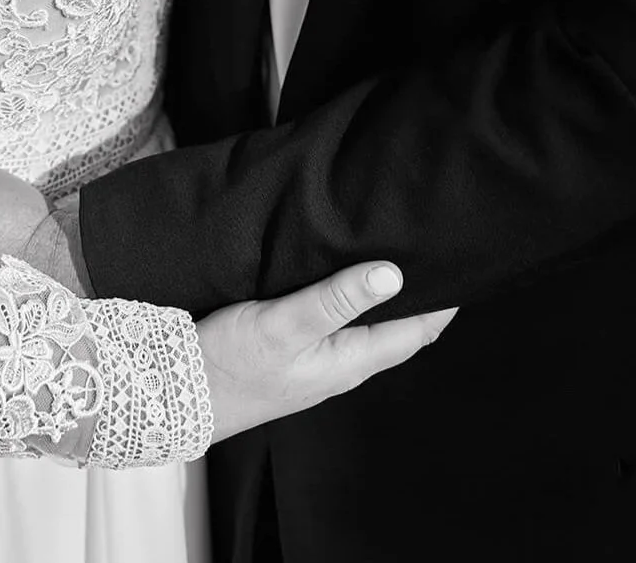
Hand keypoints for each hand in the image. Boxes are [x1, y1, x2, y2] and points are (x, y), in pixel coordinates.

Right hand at [198, 264, 456, 441]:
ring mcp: (317, 357)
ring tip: (399, 247)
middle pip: (398, 325)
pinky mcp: (293, 348)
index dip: (444, 298)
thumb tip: (394, 273)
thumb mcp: (283, 326)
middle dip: (420, 290)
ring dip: (387, 291)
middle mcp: (342, 362)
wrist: (173, 393)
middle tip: (433, 243)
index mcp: (350, 361)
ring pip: (368, 320)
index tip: (462, 259)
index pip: (418, 330)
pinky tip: (344, 269)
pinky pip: (338, 318)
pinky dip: (352, 293)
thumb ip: (335, 299)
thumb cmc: (228, 365)